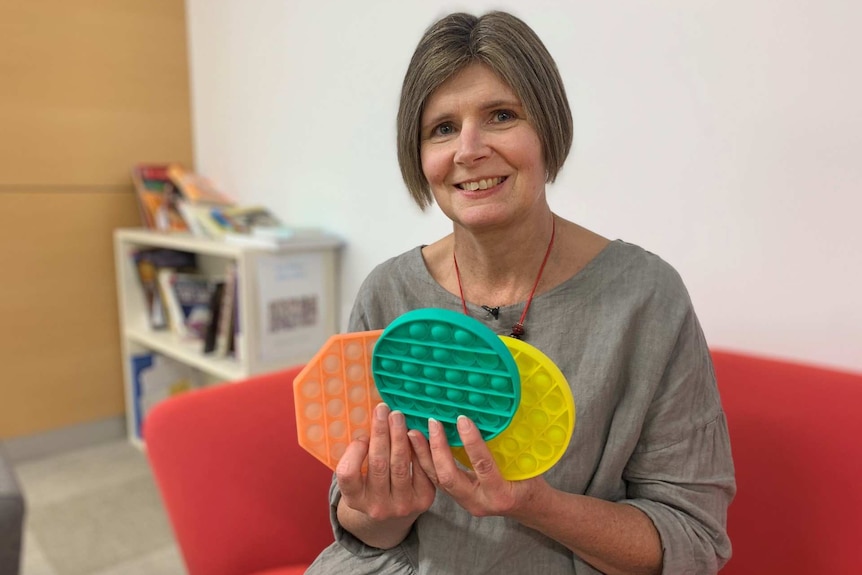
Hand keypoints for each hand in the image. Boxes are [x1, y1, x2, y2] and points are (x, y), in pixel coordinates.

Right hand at [336, 403, 435, 522]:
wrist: (393, 516)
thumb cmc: (371, 485)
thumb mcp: (357, 477)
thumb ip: (358, 455)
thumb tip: (374, 423)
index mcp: (354, 500)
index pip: (348, 474)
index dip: (354, 451)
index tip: (363, 435)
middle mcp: (377, 506)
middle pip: (378, 464)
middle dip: (381, 432)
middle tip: (383, 410)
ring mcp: (401, 505)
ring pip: (400, 464)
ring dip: (399, 436)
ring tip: (397, 416)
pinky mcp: (423, 500)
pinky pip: (422, 469)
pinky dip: (418, 448)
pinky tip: (414, 433)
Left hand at [408, 415, 547, 517]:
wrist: (529, 509)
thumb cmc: (531, 483)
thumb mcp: (527, 465)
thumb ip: (508, 446)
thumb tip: (496, 413)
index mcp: (500, 494)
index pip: (482, 466)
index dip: (471, 442)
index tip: (462, 419)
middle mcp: (478, 502)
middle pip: (449, 477)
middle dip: (437, 448)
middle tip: (432, 422)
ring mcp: (465, 503)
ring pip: (437, 480)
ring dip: (424, 455)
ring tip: (414, 432)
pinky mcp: (457, 499)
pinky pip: (436, 481)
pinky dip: (425, 462)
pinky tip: (417, 445)